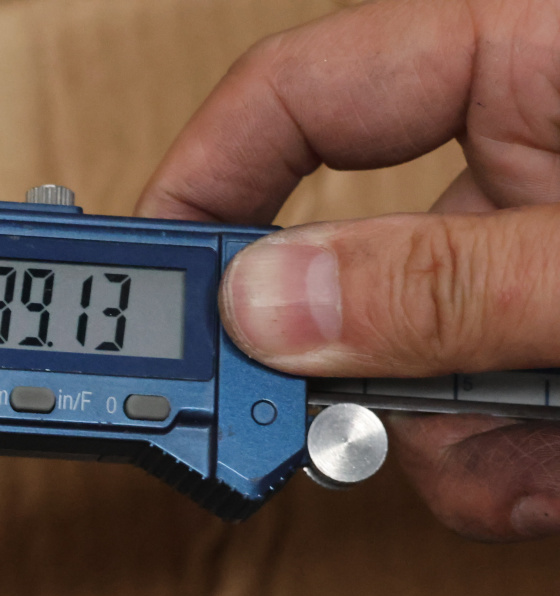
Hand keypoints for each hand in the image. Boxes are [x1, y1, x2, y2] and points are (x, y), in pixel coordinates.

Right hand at [137, 0, 559, 539]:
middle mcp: (518, 154)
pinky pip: (475, 415)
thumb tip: (262, 311)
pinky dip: (500, 467)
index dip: (201, 184)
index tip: (137, 290)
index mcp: (524, 60)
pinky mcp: (551, 336)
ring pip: (402, 366)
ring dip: (442, 450)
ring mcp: (533, 255)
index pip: (299, 95)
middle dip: (331, 377)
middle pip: (335, 265)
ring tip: (528, 471)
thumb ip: (444, 285)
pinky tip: (550, 475)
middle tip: (293, 436)